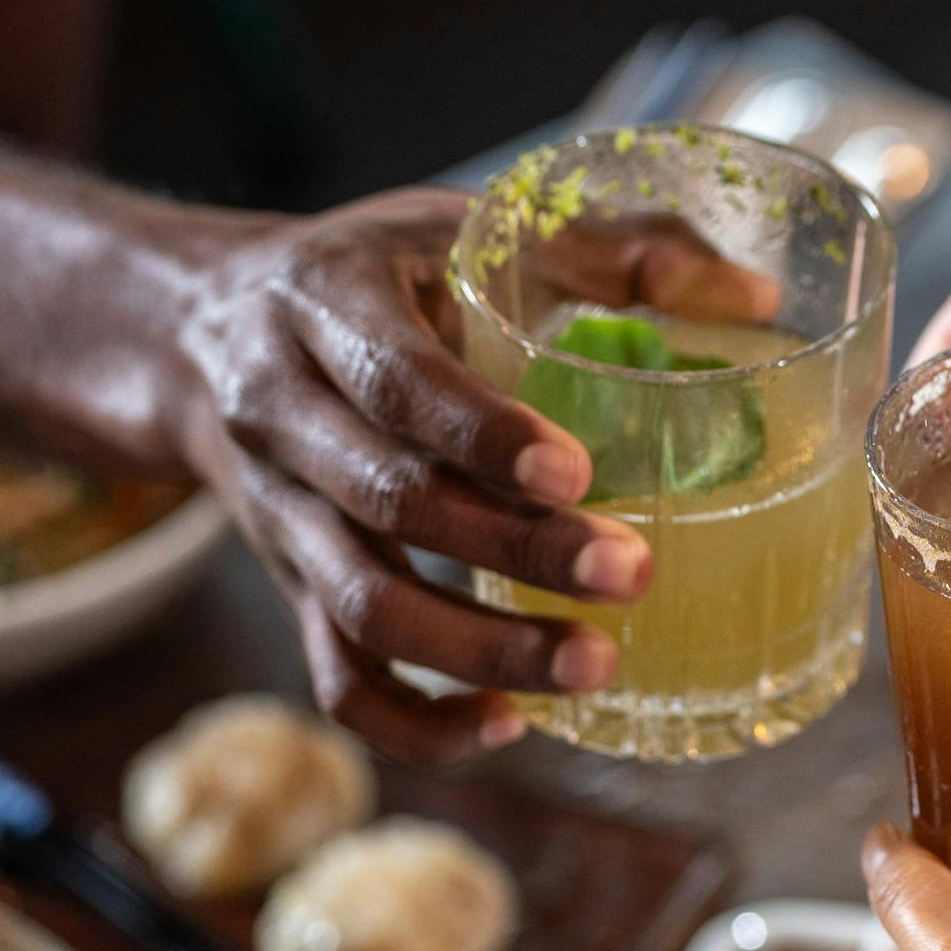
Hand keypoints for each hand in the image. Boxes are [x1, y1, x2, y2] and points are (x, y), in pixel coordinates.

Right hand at [163, 189, 772, 763]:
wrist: (199, 329)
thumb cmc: (376, 274)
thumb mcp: (470, 225)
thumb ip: (614, 250)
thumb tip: (751, 294)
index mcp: (327, 304)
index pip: (395, 381)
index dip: (481, 432)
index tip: (575, 471)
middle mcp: (282, 413)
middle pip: (388, 503)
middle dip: (513, 551)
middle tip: (632, 572)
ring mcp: (280, 514)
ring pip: (361, 605)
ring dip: (478, 651)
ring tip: (595, 663)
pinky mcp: (289, 586)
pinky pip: (336, 677)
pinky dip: (416, 720)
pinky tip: (511, 725)